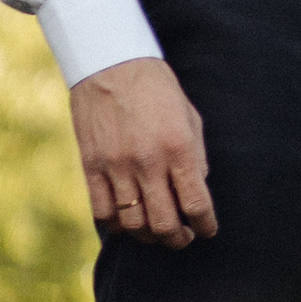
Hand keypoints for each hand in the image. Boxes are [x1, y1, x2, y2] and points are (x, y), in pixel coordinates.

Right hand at [68, 56, 216, 247]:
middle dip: (178, 239)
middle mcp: (148, 162)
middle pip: (164, 224)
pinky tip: (128, 221)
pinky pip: (103, 213)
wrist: (110, 62)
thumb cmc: (156, 87)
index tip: (208, 230)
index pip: (196, 203)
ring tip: (157, 232)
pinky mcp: (92, 167)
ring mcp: (117, 167)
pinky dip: (118, 225)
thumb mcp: (188, 114)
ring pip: (134, 225)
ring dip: (149, 236)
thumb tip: (198, 190)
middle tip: (183, 237)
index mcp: (178, 147)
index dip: (205, 225)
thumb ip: (196, 155)